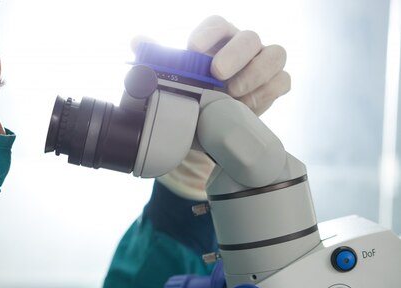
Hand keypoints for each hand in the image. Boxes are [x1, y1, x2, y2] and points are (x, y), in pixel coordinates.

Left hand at [157, 15, 289, 199]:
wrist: (208, 131)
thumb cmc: (193, 98)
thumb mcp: (174, 83)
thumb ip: (158, 60)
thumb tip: (137, 41)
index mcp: (217, 40)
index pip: (217, 25)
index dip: (208, 33)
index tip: (193, 48)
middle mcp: (243, 48)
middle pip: (249, 38)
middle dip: (234, 54)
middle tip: (217, 73)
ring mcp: (263, 65)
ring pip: (274, 55)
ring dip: (256, 73)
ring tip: (234, 92)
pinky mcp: (275, 85)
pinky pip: (282, 81)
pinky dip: (267, 92)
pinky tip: (247, 106)